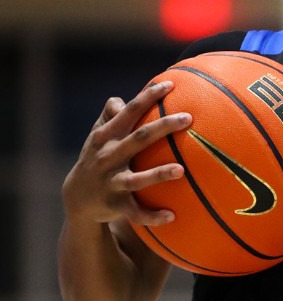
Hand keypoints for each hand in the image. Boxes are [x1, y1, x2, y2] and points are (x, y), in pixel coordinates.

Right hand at [61, 81, 189, 226]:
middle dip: (162, 127)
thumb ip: (111, 115)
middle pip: (138, 139)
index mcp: (107, 137)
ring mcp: (111, 182)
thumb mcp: (99, 136)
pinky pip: (136, 212)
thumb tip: (122, 99)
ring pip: (136, 179)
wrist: (76, 198)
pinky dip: (152, 216)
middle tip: (188, 118)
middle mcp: (108, 157)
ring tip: (181, 170)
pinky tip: (172, 216)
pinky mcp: (115, 205)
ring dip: (158, 174)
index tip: (169, 84)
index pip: (129, 112)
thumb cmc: (98, 157)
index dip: (147, 98)